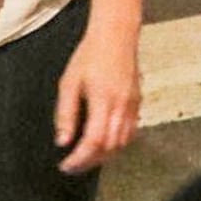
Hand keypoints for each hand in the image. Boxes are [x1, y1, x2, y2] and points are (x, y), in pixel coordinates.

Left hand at [53, 24, 142, 174]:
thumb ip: (65, 114)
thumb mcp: (69, 82)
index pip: (93, 141)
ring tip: (86, 157)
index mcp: (103, 100)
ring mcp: (132, 105)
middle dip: (90, 162)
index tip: (65, 165)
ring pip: (122, 142)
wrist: (116, 35)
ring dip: (104, 155)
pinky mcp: (137, 102)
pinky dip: (117, 143)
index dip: (79, 159)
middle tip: (73, 166)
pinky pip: (130, 131)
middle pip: (110, 147)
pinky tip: (103, 142)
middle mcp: (121, 105)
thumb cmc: (91, 55)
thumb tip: (62, 141)